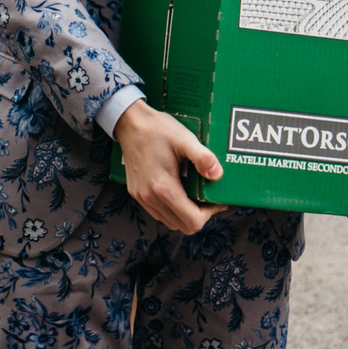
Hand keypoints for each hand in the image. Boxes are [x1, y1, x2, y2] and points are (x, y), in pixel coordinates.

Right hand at [113, 101, 224, 234]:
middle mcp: (150, 197)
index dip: (210, 214)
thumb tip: (218, 175)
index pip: (192, 221)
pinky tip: (179, 192)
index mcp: (163, 187)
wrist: (129, 122)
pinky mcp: (136, 193)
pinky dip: (172, 210)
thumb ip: (203, 158)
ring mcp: (141, 196)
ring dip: (186, 214)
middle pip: (183, 226)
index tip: (216, 199)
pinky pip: (158, 213)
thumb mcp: (184, 139)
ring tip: (194, 196)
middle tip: (207, 198)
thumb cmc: (158, 130)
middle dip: (200, 216)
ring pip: (170, 222)